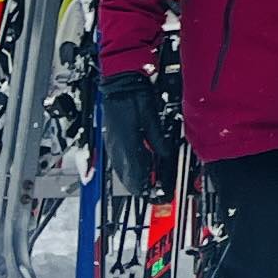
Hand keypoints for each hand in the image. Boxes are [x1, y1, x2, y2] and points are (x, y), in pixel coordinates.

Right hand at [97, 72, 157, 202]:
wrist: (119, 84)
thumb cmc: (134, 97)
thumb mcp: (151, 119)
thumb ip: (158, 141)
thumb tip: (166, 155)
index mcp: (127, 145)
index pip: (137, 176)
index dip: (148, 188)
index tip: (159, 194)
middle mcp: (117, 150)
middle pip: (128, 178)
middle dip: (142, 187)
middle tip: (156, 191)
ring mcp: (112, 146)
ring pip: (122, 172)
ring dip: (136, 179)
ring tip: (150, 182)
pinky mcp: (111, 141)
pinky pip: (119, 162)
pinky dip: (130, 168)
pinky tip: (139, 166)